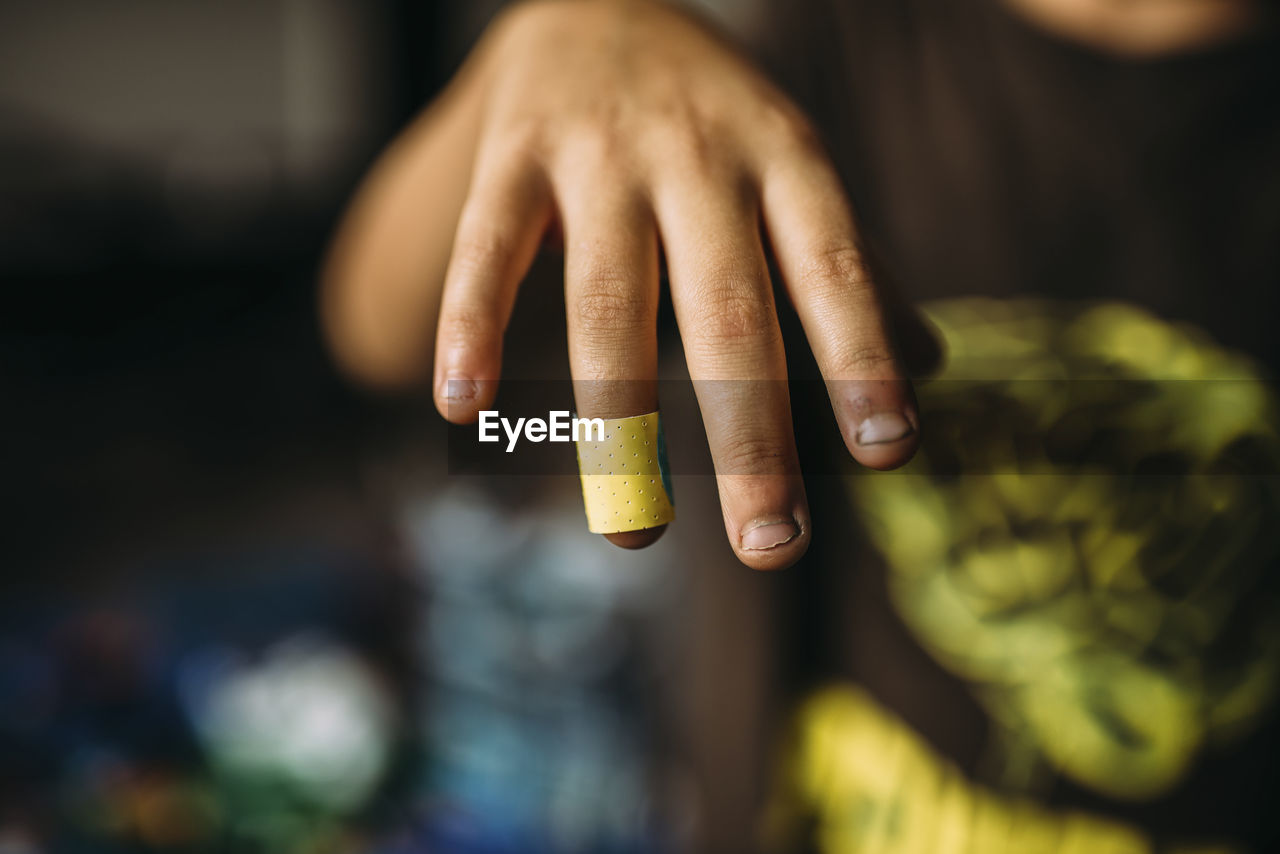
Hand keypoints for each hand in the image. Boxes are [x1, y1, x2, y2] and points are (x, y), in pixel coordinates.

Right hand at [323, 0, 924, 569]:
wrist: (596, 2)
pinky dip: (470, 325)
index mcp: (784, 158)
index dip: (860, 355)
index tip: (886, 453)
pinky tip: (465, 410)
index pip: (832, 266)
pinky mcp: (512, 153)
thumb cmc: (712, 121)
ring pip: (607, 297)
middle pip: (727, 306)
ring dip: (618, 422)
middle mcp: (697, 153)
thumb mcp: (792, 170)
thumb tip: (935, 367)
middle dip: (749, 432)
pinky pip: (489, 248)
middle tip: (772, 546)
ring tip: (632, 535)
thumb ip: (849, 269)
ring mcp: (598, 151)